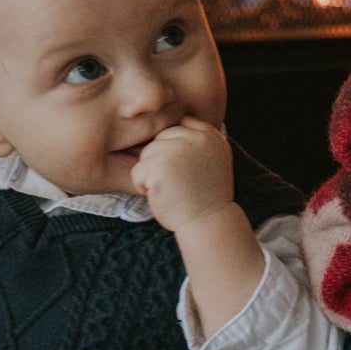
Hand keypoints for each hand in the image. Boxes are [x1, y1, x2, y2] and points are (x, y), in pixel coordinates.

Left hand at [130, 119, 234, 234]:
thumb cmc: (205, 198)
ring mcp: (179, 149)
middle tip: (179, 183)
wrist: (208, 224)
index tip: (184, 171)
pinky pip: (138, 171)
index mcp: (211, 136)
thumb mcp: (212, 161)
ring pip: (147, 153)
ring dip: (152, 174)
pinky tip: (162, 195)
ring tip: (171, 189)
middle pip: (161, 139)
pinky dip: (143, 187)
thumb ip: (197, 142)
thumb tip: (169, 128)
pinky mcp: (161, 164)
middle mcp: (197, 138)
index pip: (181, 125)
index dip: (175, 149)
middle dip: (162, 161)